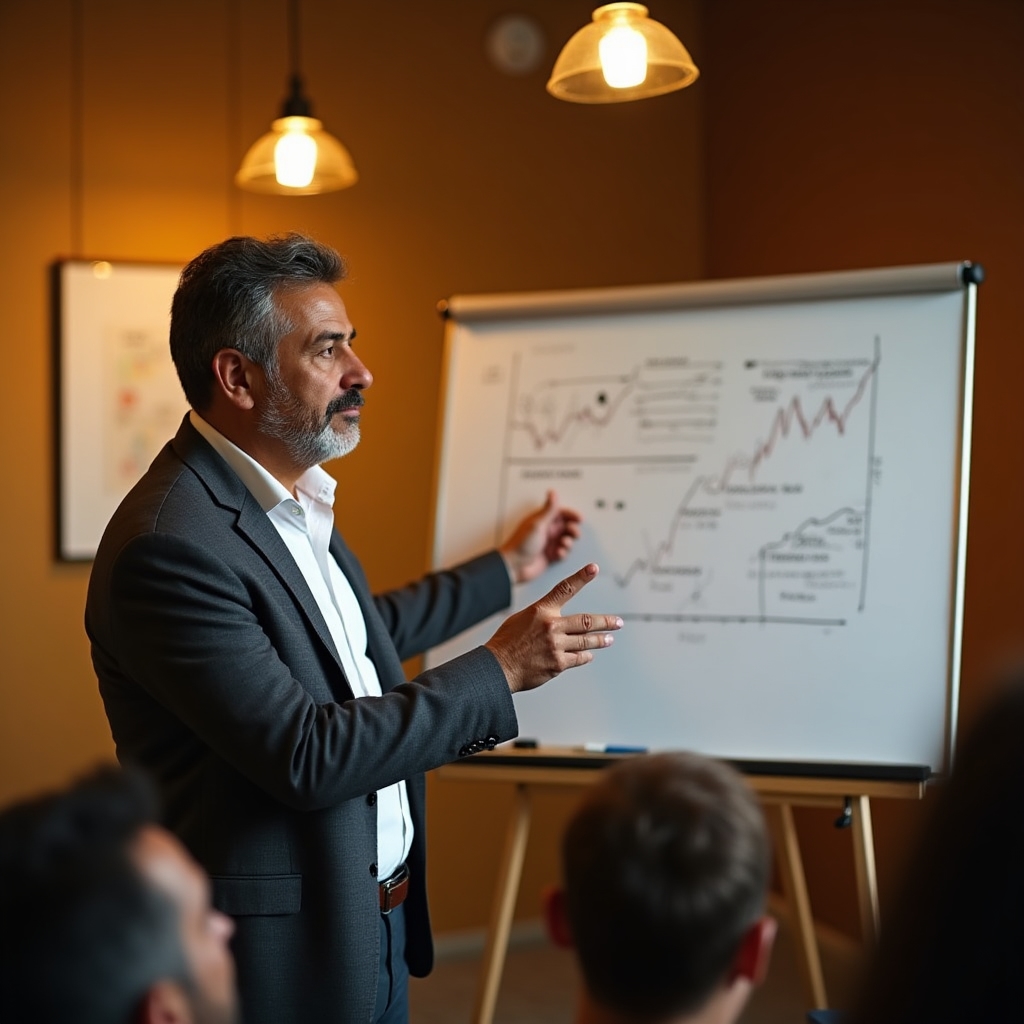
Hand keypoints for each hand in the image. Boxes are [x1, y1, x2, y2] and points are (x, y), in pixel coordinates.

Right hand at [485, 563, 622, 693]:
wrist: (497, 667)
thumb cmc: (506, 642)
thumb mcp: (521, 619)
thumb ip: (542, 616)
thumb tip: (560, 620)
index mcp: (541, 610)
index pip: (565, 588)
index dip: (581, 577)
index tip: (594, 568)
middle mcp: (551, 626)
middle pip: (586, 621)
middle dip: (606, 621)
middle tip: (618, 622)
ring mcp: (556, 645)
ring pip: (586, 641)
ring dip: (600, 640)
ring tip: (609, 639)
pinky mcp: (558, 663)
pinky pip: (578, 658)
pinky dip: (585, 656)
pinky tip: (589, 654)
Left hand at [499, 490, 582, 584]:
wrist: (514, 566)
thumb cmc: (521, 544)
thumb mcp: (537, 524)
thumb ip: (549, 509)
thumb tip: (553, 493)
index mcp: (543, 520)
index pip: (561, 513)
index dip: (572, 514)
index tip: (579, 518)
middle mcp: (547, 531)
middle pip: (567, 527)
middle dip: (573, 530)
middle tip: (572, 533)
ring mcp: (549, 543)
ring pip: (567, 540)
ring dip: (569, 542)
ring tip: (563, 544)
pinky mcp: (550, 555)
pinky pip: (563, 552)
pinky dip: (564, 553)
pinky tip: (558, 553)